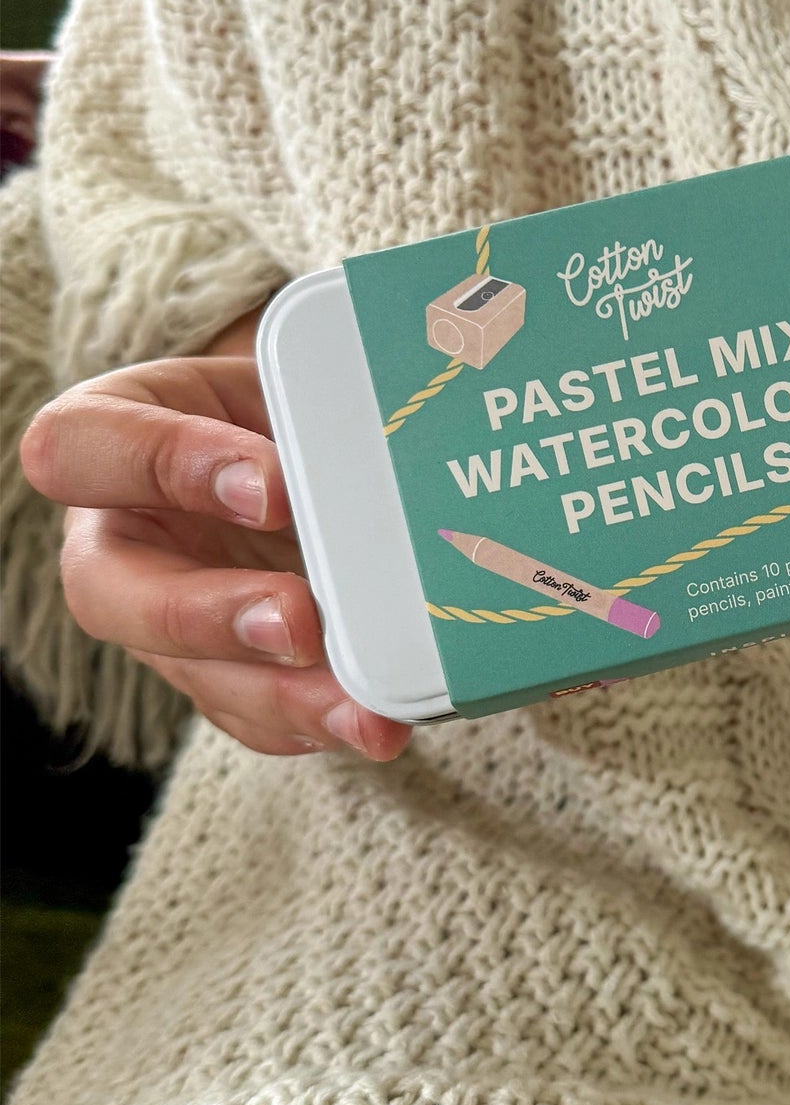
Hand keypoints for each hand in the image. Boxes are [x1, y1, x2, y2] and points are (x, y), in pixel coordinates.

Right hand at [20, 316, 411, 760]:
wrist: (299, 447)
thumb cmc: (278, 406)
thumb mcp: (283, 379)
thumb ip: (306, 400)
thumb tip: (394, 432)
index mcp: (108, 442)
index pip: (82, 449)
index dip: (169, 465)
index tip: (275, 485)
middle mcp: (119, 540)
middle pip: (113, 595)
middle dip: (211, 615)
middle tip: (301, 624)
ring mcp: (163, 618)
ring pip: (190, 675)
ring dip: (282, 699)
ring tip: (365, 716)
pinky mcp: (219, 672)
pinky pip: (250, 716)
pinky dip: (312, 725)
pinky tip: (369, 725)